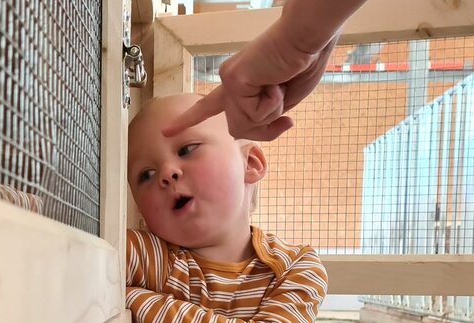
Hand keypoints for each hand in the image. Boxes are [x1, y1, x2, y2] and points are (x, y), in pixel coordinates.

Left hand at [164, 27, 338, 140]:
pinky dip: (272, 104)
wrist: (306, 39)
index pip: (210, 106)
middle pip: (238, 128)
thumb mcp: (282, 103)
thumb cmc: (301, 64)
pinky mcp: (233, 80)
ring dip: (271, 112)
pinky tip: (275, 81)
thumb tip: (238, 132)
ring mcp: (228, 80)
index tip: (167, 130)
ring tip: (278, 83)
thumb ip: (262, 120)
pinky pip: (254, 115)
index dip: (191, 119)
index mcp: (240, 83)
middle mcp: (228, 80)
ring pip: (245, 125)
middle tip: (283, 103)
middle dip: (265, 128)